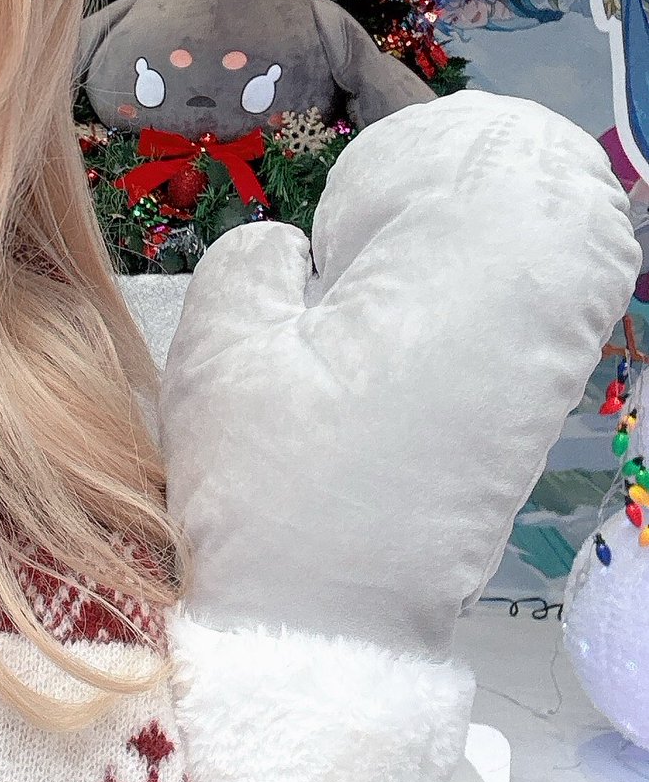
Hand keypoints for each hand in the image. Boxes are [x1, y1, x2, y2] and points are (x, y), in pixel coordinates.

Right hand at [162, 92, 638, 657]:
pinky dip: (500, 299)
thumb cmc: (267, 489)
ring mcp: (540, 379)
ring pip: (563, 261)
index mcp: (452, 281)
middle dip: (480, 184)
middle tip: (385, 223)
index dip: (430, 150)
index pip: (498, 160)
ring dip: (494, 241)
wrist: (323, 631)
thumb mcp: (218, 353)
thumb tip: (298, 252)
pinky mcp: (530, 428)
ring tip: (400, 272)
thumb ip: (255, 262)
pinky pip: (547, 324)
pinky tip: (423, 326)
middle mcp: (526, 320)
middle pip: (559, 198)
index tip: (356, 200)